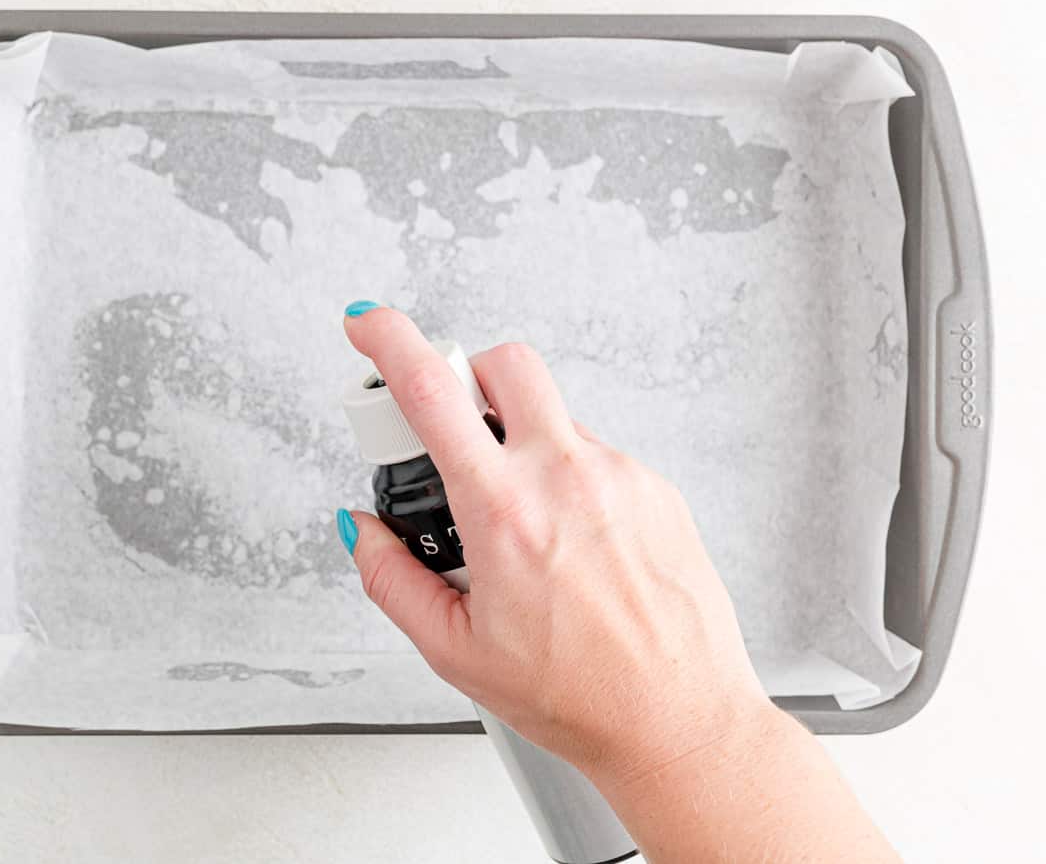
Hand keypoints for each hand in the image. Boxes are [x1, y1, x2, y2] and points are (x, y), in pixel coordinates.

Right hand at [336, 305, 772, 782]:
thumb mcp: (455, 652)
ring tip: (526, 534)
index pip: (432, 391)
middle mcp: (567, 477)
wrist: (681, 721)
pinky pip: (596, 458)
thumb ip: (392, 579)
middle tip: (453, 432)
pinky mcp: (657, 489)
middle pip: (505, 364)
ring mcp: (620, 477)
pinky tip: (572, 549)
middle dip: (467, 376)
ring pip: (554, 418)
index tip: (368, 323)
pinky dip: (569, 482)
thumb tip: (365, 532)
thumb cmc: (582, 697)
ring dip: (523, 447)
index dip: (387, 340)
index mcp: (506, 511)